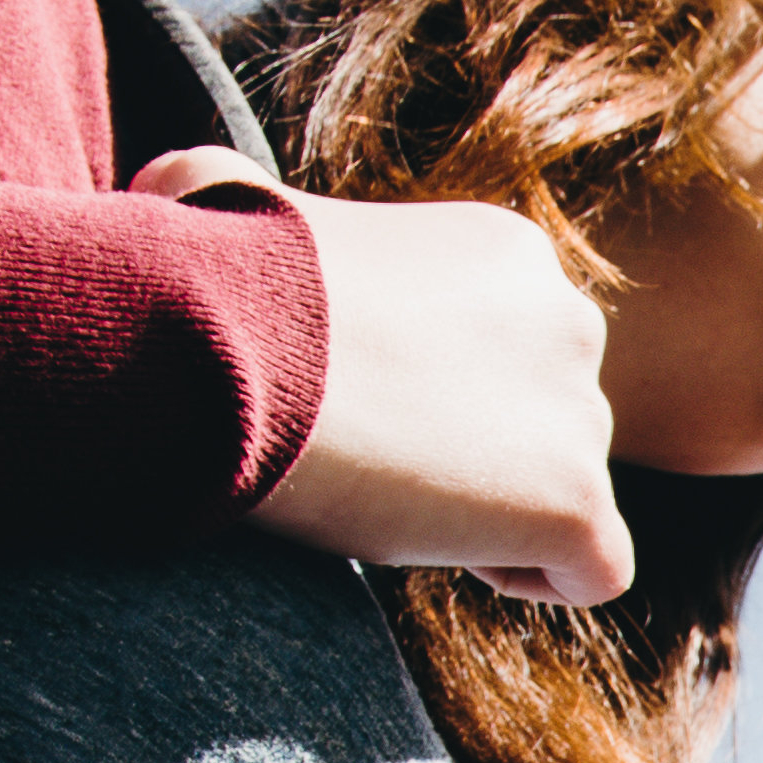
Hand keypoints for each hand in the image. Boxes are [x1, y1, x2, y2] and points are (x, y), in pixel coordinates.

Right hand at [153, 150, 632, 606]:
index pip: (521, 348)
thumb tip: (163, 186)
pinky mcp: (574, 500)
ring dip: (495, 513)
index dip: (453, 394)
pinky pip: (599, 568)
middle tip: (383, 466)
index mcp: (509, 255)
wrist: (230, 352)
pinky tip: (463, 559)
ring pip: (570, 489)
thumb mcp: (229, 206)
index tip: (375, 411)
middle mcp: (569, 322)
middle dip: (483, 452)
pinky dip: (539, 576)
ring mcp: (579, 415)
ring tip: (398, 504)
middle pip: (552, 418)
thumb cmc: (214, 286)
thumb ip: (231, 191)